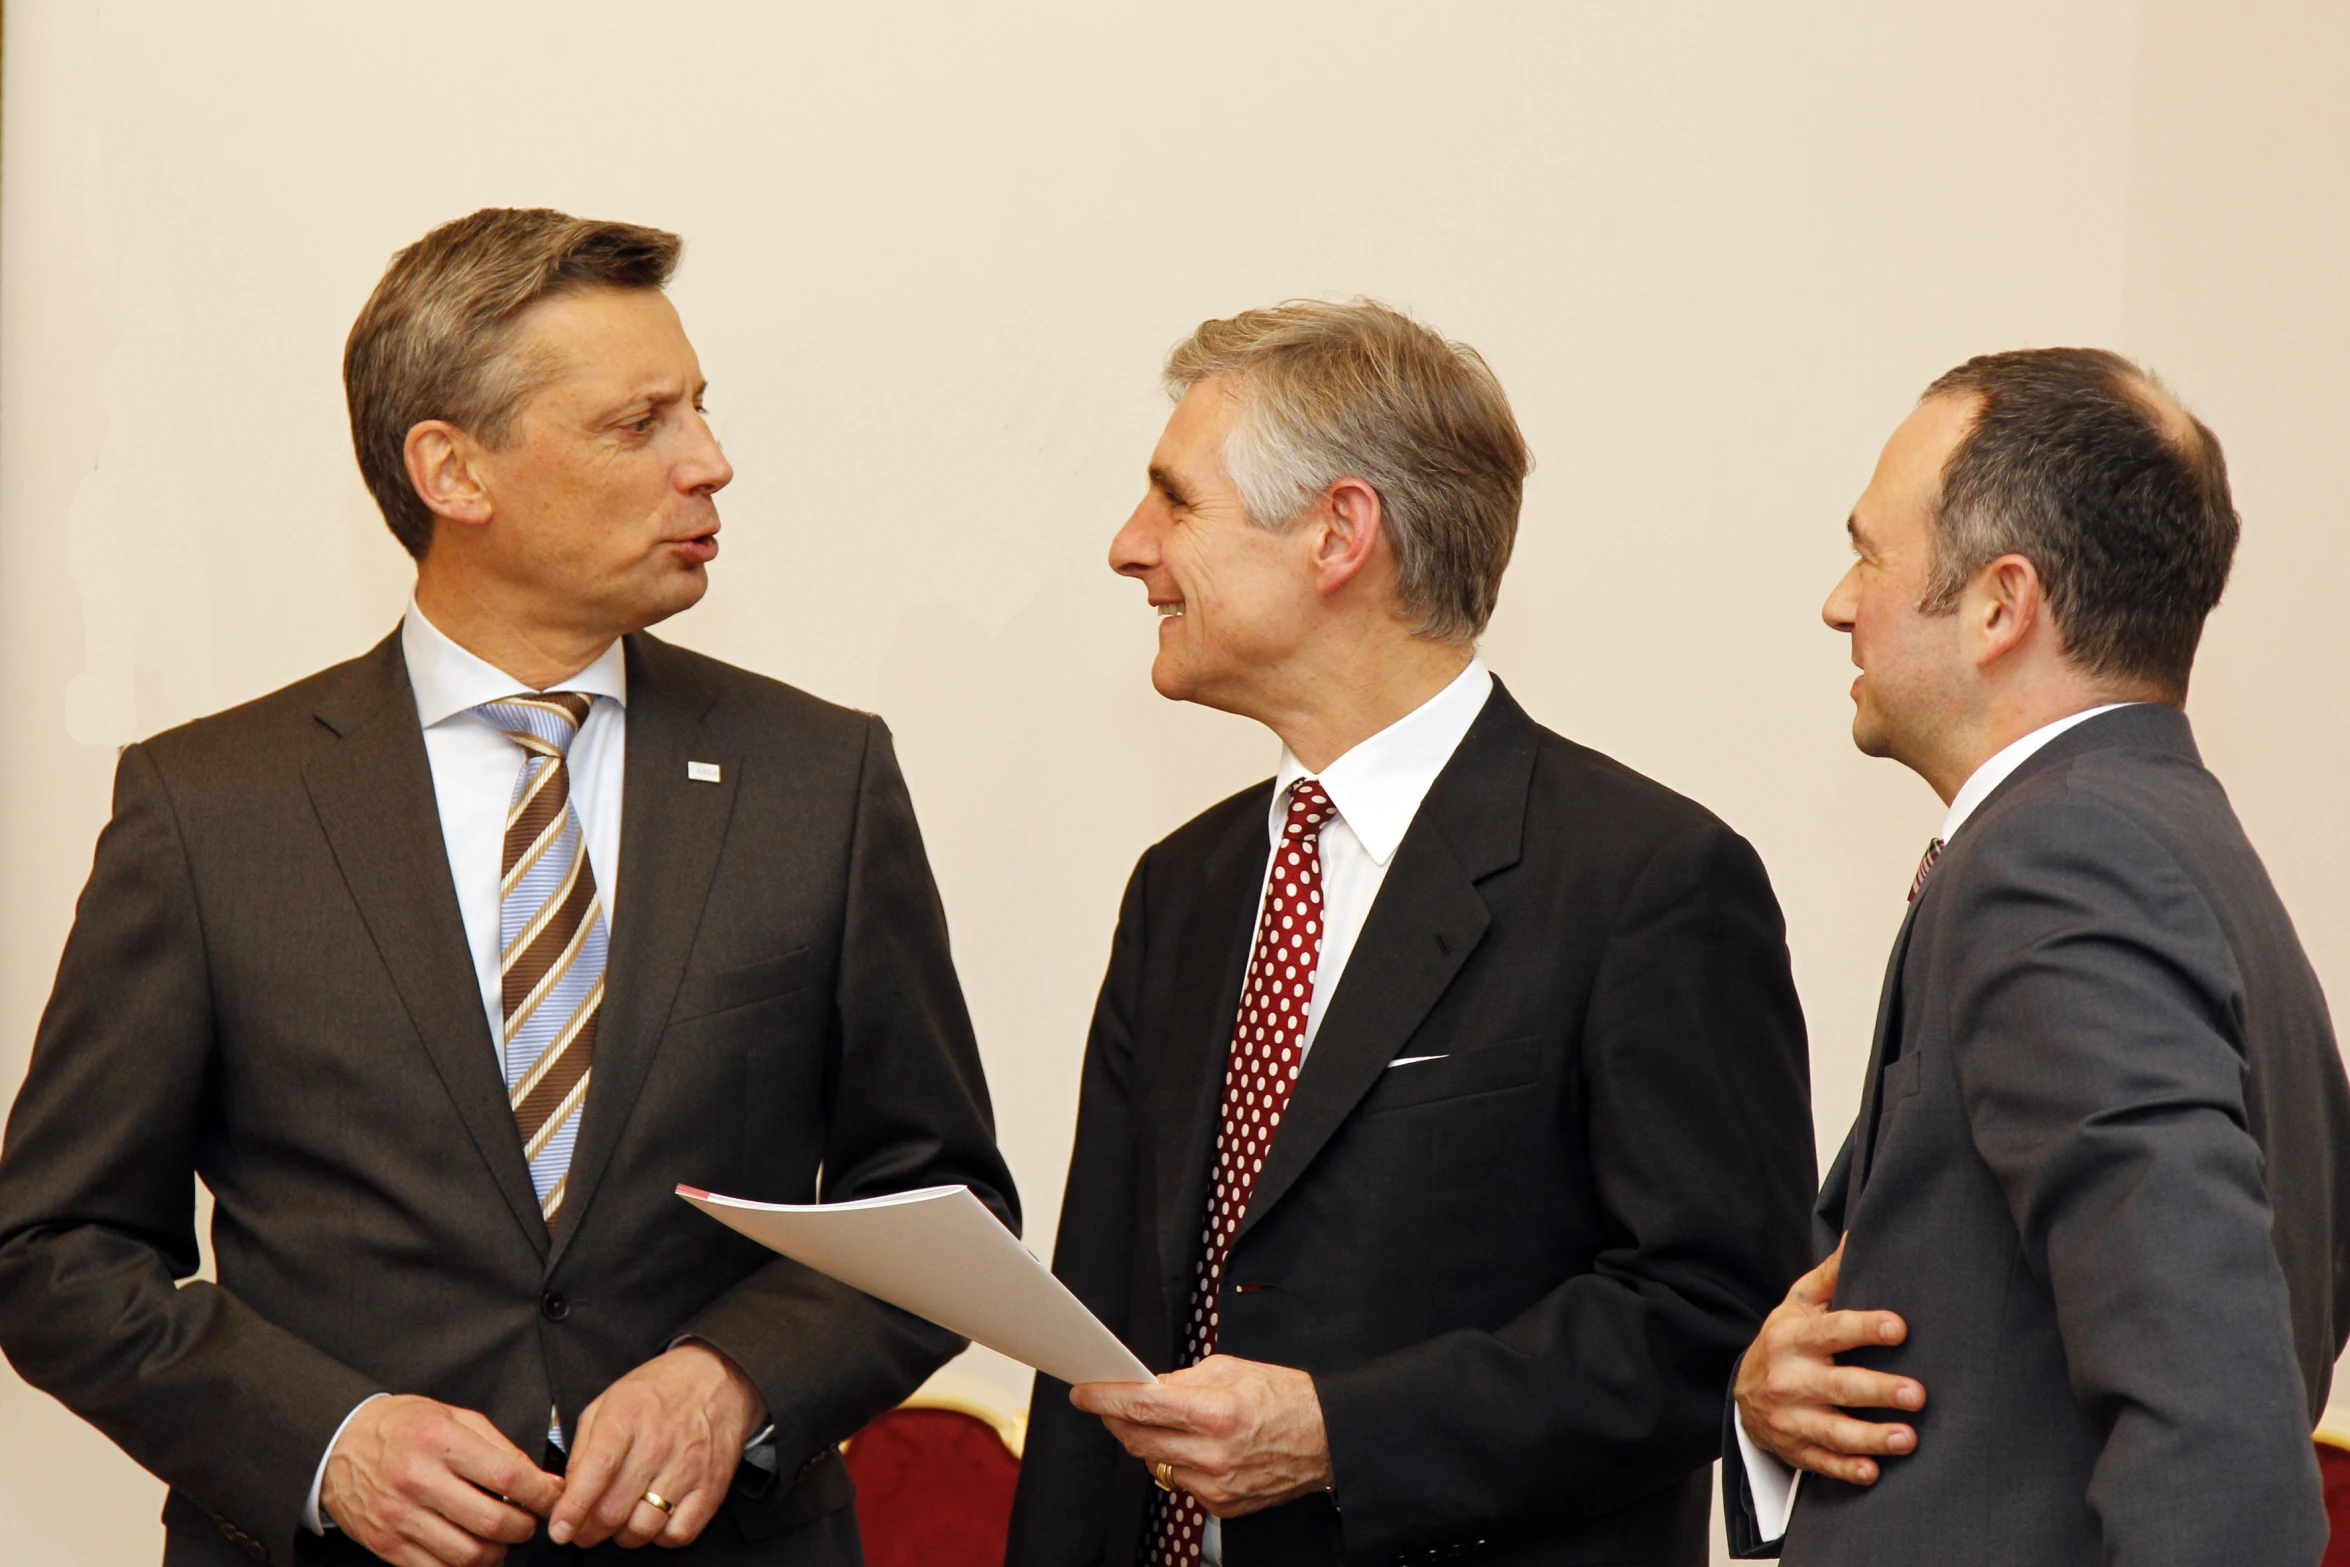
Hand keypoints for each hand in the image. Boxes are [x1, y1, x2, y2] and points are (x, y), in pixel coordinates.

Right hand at [320, 1394, 563, 1566]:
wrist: (340, 1442)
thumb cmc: (402, 1426)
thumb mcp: (454, 1417)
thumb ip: (499, 1446)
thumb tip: (539, 1479)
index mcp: (440, 1442)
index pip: (507, 1477)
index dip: (541, 1494)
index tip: (553, 1499)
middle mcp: (419, 1481)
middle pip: (491, 1522)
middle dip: (523, 1528)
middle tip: (528, 1522)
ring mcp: (400, 1517)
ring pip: (466, 1555)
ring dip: (497, 1553)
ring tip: (500, 1539)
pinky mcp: (386, 1544)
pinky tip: (471, 1551)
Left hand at [547, 1341, 767, 1548]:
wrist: (718, 1376)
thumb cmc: (659, 1391)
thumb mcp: (609, 1401)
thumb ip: (583, 1446)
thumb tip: (568, 1493)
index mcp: (627, 1417)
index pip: (596, 1471)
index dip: (573, 1508)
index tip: (559, 1529)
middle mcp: (658, 1443)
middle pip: (614, 1510)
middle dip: (589, 1531)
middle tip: (584, 1529)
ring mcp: (689, 1466)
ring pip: (643, 1528)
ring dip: (623, 1535)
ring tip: (622, 1519)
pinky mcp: (713, 1485)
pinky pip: (678, 1534)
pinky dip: (660, 1537)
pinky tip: (655, 1518)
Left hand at [1071, 1355, 1332, 1518]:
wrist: (1328, 1439)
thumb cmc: (1287, 1398)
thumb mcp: (1233, 1370)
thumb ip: (1183, 1380)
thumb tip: (1147, 1387)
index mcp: (1216, 1412)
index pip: (1143, 1405)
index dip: (1105, 1397)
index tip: (1084, 1392)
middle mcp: (1214, 1454)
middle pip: (1139, 1440)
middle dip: (1117, 1419)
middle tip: (1108, 1403)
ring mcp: (1217, 1485)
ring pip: (1156, 1464)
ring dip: (1146, 1441)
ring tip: (1155, 1421)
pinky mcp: (1223, 1505)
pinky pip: (1181, 1483)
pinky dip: (1176, 1462)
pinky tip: (1190, 1445)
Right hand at [1735, 1238, 1925, 1484]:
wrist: (1742, 1393)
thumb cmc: (1784, 1342)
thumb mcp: (1797, 1304)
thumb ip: (1830, 1276)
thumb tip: (1860, 1235)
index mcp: (1792, 1337)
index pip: (1832, 1330)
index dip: (1865, 1329)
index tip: (1899, 1328)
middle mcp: (1789, 1378)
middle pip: (1838, 1385)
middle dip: (1878, 1390)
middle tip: (1918, 1394)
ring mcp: (1790, 1417)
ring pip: (1833, 1430)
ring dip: (1871, 1437)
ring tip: (1907, 1439)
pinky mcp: (1795, 1449)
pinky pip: (1822, 1463)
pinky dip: (1846, 1469)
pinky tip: (1873, 1471)